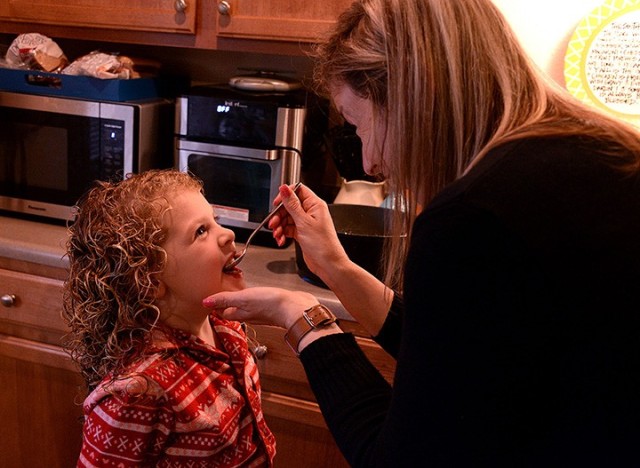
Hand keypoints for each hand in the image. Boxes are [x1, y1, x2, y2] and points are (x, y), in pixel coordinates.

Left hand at [202, 287, 318, 329]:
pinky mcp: (272, 307)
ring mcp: (261, 312)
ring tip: (234, 290)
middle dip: (226, 303)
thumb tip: (204, 302)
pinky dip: (252, 299)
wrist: (295, 308)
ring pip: (245, 308)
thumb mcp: (243, 298)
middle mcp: (249, 315)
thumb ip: (225, 299)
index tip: (209, 298)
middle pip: (233, 310)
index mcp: (240, 314)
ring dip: (239, 301)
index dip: (215, 305)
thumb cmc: (270, 303)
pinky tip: (254, 293)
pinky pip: (257, 303)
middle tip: (219, 292)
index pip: (223, 311)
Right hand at [269, 183, 348, 279]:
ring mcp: (306, 223)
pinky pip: (288, 229)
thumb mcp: (304, 222)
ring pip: (287, 218)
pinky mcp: (302, 233)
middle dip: (279, 215)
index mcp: (315, 205)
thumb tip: (285, 188)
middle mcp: (311, 212)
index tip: (276, 203)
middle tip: (273, 223)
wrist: (328, 263)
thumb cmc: (323, 244)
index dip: (285, 195)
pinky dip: (283, 233)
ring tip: (277, 234)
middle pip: (289, 206)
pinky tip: (281, 239)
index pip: (298, 190)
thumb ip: (292, 205)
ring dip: (279, 226)